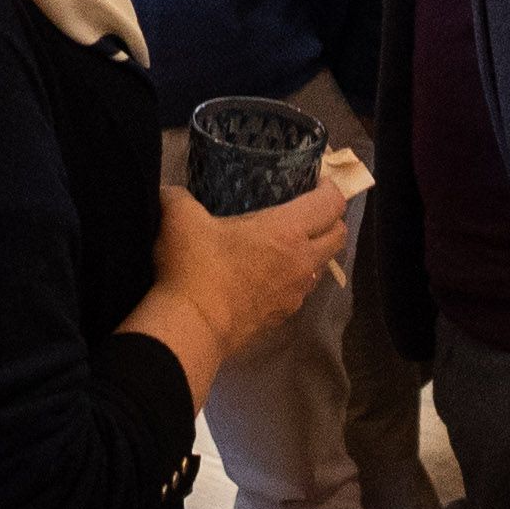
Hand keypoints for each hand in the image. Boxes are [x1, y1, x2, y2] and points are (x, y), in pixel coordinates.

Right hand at [129, 182, 351, 404]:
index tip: (315, 180)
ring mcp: (295, 294)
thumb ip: (178, 196)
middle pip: (339, 236)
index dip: (330, 187)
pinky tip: (266, 274)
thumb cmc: (195, 267)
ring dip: (313, 251)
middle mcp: (302, 262)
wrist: (191, 328)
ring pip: (321, 266)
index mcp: (287, 231)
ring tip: (285, 243)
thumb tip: (170, 192)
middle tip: (306, 209)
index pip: (332, 203)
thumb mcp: (180, 217)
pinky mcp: (282, 317)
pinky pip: (300, 291)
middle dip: (331, 219)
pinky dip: (293, 278)